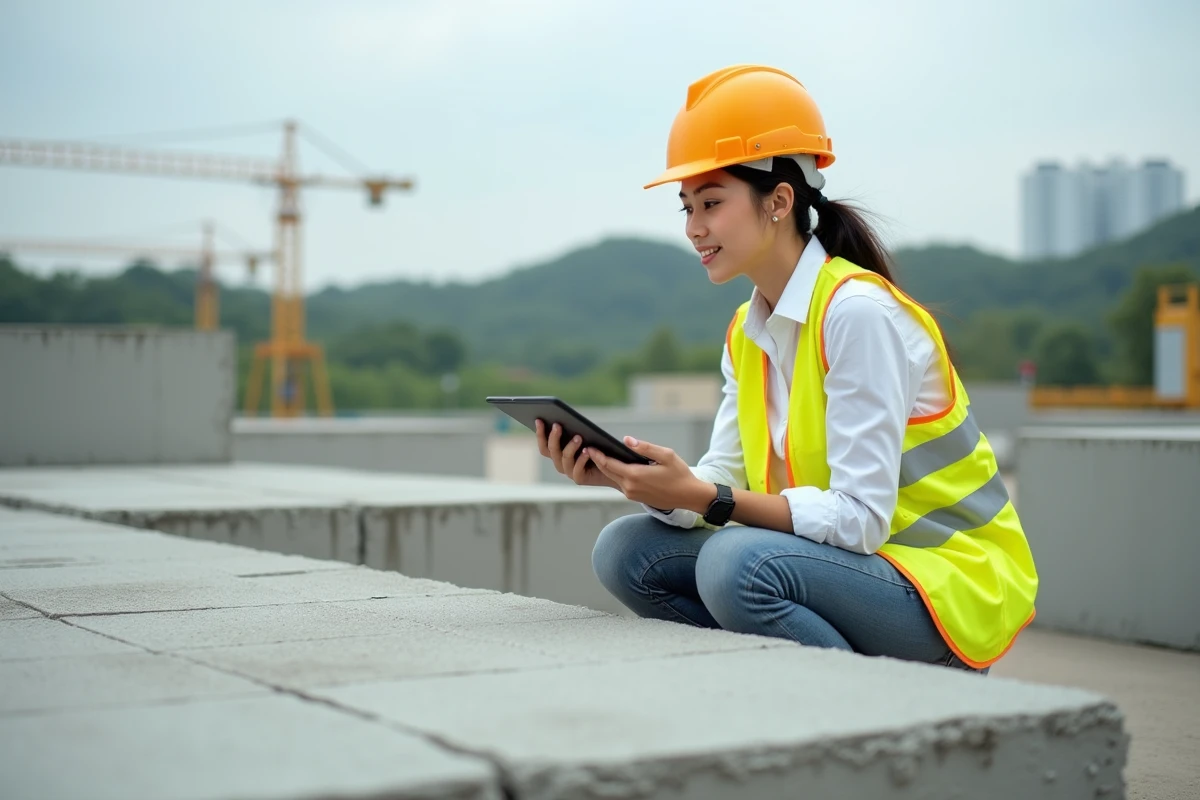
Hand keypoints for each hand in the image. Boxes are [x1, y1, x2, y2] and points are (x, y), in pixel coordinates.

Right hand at [536, 419, 618, 489]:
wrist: (614, 467)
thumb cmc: (599, 447)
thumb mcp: (586, 435)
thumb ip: (575, 429)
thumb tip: (564, 417)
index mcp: (558, 452)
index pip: (544, 444)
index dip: (539, 433)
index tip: (539, 419)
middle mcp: (560, 462)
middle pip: (550, 451)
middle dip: (553, 437)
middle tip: (558, 425)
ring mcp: (569, 471)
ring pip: (563, 458)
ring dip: (570, 447)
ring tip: (578, 436)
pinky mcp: (579, 478)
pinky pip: (577, 469)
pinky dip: (581, 459)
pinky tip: (587, 451)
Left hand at [587, 436, 713, 511]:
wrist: (689, 496)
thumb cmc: (679, 474)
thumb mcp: (666, 455)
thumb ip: (645, 447)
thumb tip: (626, 440)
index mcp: (635, 475)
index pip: (609, 464)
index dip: (597, 455)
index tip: (589, 446)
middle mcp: (630, 487)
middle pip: (607, 471)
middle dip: (597, 460)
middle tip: (587, 449)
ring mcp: (631, 494)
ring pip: (613, 478)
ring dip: (605, 467)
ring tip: (598, 455)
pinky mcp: (635, 497)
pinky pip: (620, 483)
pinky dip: (614, 474)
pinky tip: (613, 466)